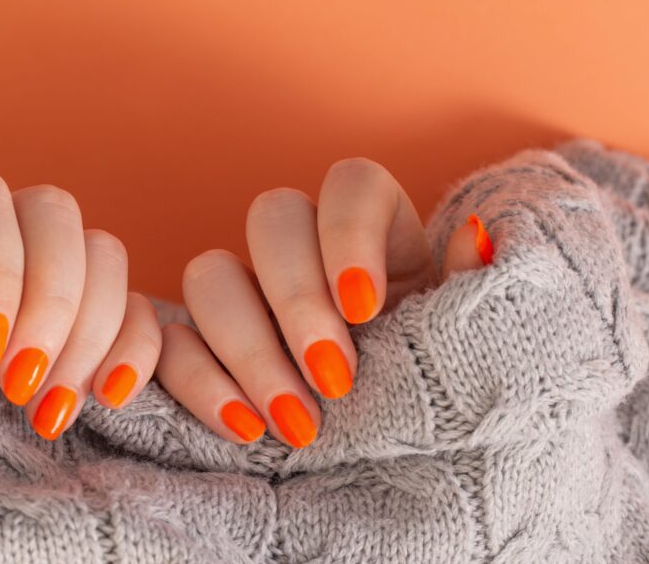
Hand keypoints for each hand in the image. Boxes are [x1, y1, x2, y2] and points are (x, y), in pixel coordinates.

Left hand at [0, 158, 161, 440]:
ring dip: (91, 335)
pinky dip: (137, 350)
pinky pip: (145, 309)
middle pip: (58, 220)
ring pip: (109, 257)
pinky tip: (107, 399)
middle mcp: (14, 225)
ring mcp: (66, 264)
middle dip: (49, 305)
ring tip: (49, 412)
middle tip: (18, 387)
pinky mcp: (105, 310)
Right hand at [154, 157, 493, 447]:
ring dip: (248, 347)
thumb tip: (477, 238)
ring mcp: (246, 298)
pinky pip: (171, 345)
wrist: (401, 464)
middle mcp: (303, 255)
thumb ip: (469, 293)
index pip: (350, 184)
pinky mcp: (203, 350)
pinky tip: (246, 429)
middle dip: (296, 298)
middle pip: (271, 216)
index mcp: (375, 236)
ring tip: (297, 422)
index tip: (365, 308)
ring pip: (209, 274)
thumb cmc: (438, 392)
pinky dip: (197, 382)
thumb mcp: (465, 347)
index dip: (348, 231)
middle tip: (334, 377)